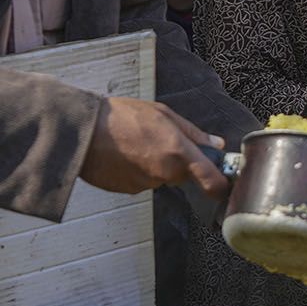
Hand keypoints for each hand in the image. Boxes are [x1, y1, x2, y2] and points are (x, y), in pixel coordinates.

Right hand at [79, 97, 228, 200]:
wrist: (83, 132)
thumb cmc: (122, 116)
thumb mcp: (164, 114)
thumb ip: (194, 133)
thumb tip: (216, 144)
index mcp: (179, 152)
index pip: (212, 181)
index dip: (221, 185)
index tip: (223, 184)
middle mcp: (165, 173)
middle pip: (183, 175)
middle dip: (178, 162)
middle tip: (160, 140)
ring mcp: (146, 184)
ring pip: (161, 177)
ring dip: (155, 164)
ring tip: (135, 143)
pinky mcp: (129, 191)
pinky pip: (142, 181)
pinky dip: (137, 170)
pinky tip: (124, 153)